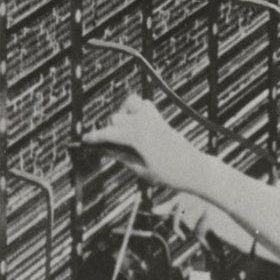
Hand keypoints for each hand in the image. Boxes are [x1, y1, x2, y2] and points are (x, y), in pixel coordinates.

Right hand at [85, 95, 209, 195]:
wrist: (194, 169)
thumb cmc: (169, 174)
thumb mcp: (142, 170)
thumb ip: (123, 158)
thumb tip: (107, 151)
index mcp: (138, 136)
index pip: (110, 133)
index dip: (95, 137)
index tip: (84, 139)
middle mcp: (145, 122)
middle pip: (116, 119)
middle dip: (110, 131)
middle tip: (108, 147)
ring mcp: (154, 118)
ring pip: (129, 104)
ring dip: (123, 117)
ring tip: (124, 134)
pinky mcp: (161, 119)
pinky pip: (144, 105)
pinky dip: (136, 110)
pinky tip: (136, 125)